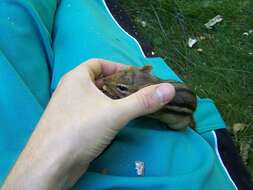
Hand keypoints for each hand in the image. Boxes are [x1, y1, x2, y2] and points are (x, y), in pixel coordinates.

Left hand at [3, 59, 174, 189]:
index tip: (136, 76)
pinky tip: (118, 120)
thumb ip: (143, 101)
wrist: (51, 165)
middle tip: (139, 92)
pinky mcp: (72, 125)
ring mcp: (70, 108)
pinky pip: (93, 112)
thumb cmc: (81, 129)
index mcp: (76, 78)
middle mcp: (71, 90)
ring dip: (114, 100)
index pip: (98, 63)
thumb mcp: (115, 112)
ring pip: (96, 98)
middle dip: (119, 85)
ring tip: (133, 105)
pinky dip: (106, 112)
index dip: (118, 67)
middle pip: (99, 81)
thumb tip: (170, 89)